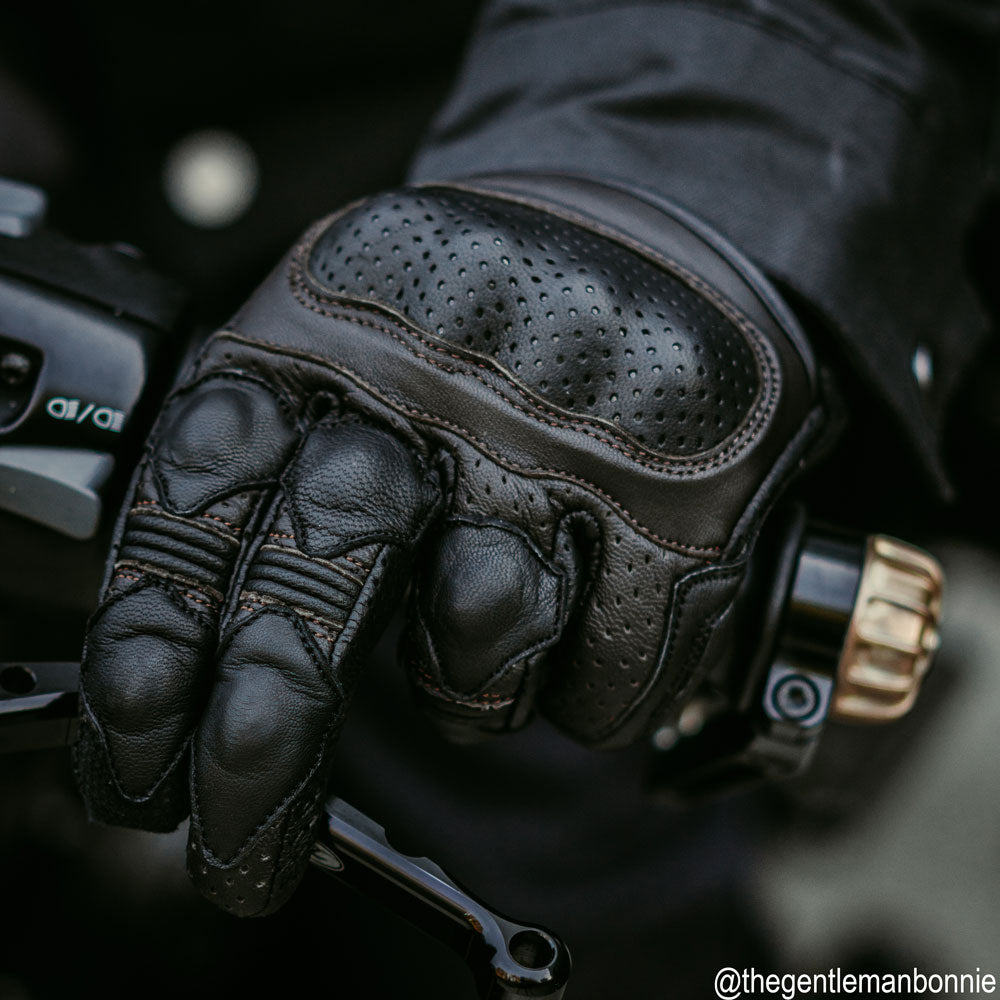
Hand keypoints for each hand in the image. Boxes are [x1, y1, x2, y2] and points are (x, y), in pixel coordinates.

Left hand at [74, 174, 825, 914]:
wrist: (644, 236)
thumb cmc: (471, 326)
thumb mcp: (338, 341)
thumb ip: (265, 465)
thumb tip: (189, 652)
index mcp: (323, 338)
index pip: (194, 508)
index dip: (150, 652)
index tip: (142, 753)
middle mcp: (437, 387)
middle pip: (317, 601)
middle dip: (269, 742)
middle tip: (245, 840)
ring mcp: (568, 445)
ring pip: (481, 646)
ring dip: (472, 681)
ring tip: (488, 624)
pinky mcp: (687, 501)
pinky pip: (609, 676)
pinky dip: (589, 681)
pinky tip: (592, 616)